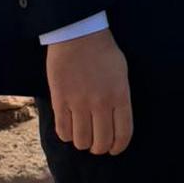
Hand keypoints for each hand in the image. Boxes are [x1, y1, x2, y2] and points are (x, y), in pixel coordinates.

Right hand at [45, 29, 132, 154]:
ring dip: (82, 142)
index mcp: (120, 96)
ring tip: (82, 134)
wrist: (78, 33)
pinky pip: (63, 131)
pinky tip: (69, 127)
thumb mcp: (122, 73)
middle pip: (101, 142)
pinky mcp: (60, 100)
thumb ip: (120, 98)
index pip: (123, 134)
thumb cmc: (103, 51)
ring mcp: (79, 103)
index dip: (118, 147)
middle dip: (99, 148)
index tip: (114, 148)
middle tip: (96, 143)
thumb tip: (116, 122)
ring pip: (81, 141)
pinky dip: (66, 135)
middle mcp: (101, 103)